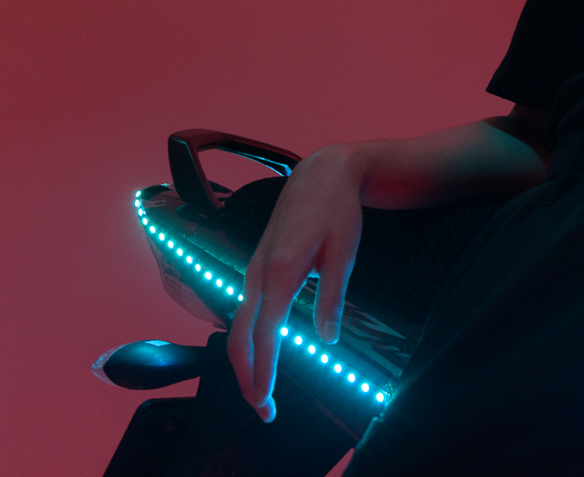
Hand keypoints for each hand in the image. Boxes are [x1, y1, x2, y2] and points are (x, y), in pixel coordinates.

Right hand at [226, 143, 367, 421]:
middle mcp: (257, 274)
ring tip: (261, 392)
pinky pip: (243, 312)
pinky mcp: (256, 268)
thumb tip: (326, 341)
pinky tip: (259, 356)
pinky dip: (246, 341)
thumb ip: (333, 298)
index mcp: (279, 271)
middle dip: (247, 378)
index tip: (266, 400)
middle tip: (264, 411)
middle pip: (239, 338)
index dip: (263, 371)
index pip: (264, 334)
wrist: (322, 174)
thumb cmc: (338, 211)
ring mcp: (252, 270)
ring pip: (237, 327)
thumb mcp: (345, 253)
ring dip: (245, 363)